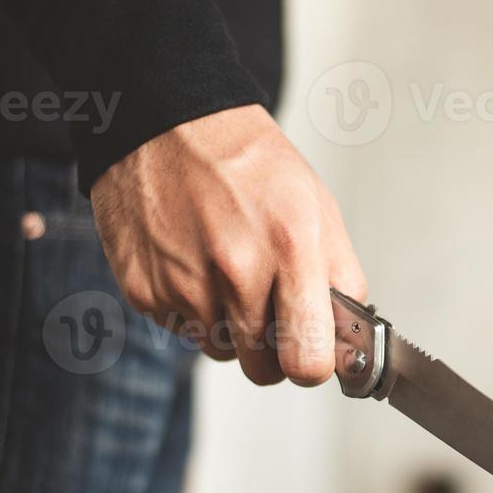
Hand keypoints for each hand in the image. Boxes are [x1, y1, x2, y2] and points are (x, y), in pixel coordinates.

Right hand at [90, 104, 367, 386]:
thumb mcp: (318, 208)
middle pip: (262, 370)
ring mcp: (184, 284)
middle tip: (269, 306)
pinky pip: (180, 330)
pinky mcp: (144, 290)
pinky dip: (190, 307)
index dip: (311, 365)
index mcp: (290, 247)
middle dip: (272, 350)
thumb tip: (347, 347)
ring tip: (226, 269)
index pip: (307, 362)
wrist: (165, 122)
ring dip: (228, 326)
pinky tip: (191, 260)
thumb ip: (341, 280)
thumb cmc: (247, 164)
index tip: (311, 352)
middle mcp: (235, 270)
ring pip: (219, 351)